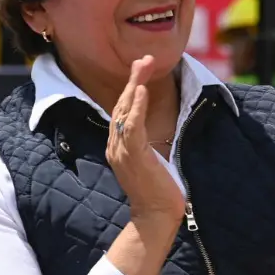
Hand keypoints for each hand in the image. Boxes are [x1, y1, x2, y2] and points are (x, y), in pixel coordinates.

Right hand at [106, 56, 184, 224]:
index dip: (130, 89)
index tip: (141, 70)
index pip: (121, 111)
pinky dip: (135, 107)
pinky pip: (132, 126)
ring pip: (124, 111)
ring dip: (134, 85)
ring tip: (142, 65)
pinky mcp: (133, 156)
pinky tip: (140, 90)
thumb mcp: (152, 160)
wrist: (157, 215)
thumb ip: (148, 143)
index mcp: (119, 147)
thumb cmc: (159, 190)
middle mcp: (115, 146)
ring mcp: (121, 151)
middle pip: (120, 105)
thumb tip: (156, 131)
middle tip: (143, 59)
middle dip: (132, 80)